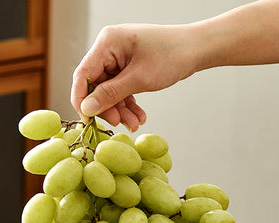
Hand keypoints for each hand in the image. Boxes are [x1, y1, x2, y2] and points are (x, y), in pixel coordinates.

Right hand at [71, 24, 198, 130]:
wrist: (196, 49)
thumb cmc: (171, 56)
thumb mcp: (139, 78)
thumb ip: (110, 94)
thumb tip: (86, 109)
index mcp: (106, 43)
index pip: (83, 75)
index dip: (82, 99)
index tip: (87, 120)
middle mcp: (108, 50)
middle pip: (96, 86)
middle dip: (107, 107)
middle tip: (117, 123)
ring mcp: (118, 59)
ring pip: (109, 92)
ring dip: (120, 110)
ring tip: (134, 124)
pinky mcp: (127, 68)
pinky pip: (120, 91)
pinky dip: (128, 105)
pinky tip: (138, 117)